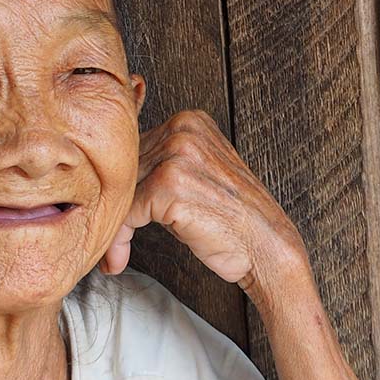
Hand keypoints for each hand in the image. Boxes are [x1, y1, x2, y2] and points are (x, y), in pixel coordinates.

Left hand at [99, 109, 308, 288]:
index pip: (133, 150)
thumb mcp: (198, 174)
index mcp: (189, 120)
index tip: (116, 216)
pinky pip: (126, 212)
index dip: (121, 187)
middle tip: (112, 243)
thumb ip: (162, 162)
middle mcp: (183, 129)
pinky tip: (120, 259)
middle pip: (124, 169)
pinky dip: (119, 240)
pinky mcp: (170, 184)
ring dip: (115, 228)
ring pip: (121, 191)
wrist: (267, 246)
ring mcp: (177, 154)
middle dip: (116, 209)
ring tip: (115, 254)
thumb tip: (111, 176)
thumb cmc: (232, 219)